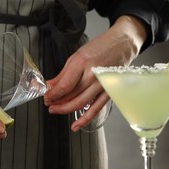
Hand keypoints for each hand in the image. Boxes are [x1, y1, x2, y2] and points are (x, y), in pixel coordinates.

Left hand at [44, 16, 146, 130]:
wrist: (122, 44)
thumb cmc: (100, 47)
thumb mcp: (76, 56)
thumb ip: (63, 74)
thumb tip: (49, 86)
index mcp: (82, 63)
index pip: (64, 86)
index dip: (52, 95)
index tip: (46, 97)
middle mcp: (93, 75)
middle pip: (71, 96)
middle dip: (57, 103)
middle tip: (49, 104)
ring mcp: (102, 84)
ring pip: (81, 104)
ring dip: (66, 109)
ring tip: (56, 110)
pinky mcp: (109, 92)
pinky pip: (96, 109)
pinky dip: (85, 119)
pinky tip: (76, 125)